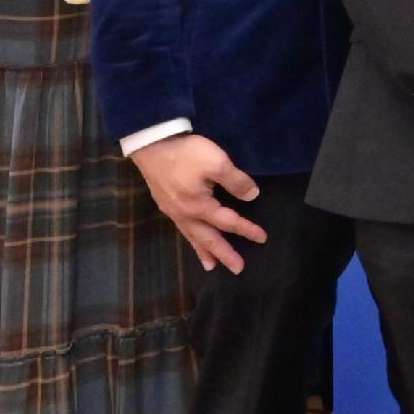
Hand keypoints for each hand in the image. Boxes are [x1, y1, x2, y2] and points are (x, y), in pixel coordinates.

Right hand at [132, 134, 267, 272]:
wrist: (151, 144)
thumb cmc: (185, 154)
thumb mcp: (216, 162)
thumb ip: (236, 181)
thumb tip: (252, 196)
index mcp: (200, 207)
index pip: (228, 222)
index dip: (247, 229)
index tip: (262, 238)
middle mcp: (186, 214)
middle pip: (208, 238)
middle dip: (223, 254)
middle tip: (237, 269)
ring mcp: (173, 211)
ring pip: (192, 236)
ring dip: (203, 252)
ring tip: (211, 266)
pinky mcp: (165, 203)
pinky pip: (181, 228)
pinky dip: (189, 239)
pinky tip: (191, 238)